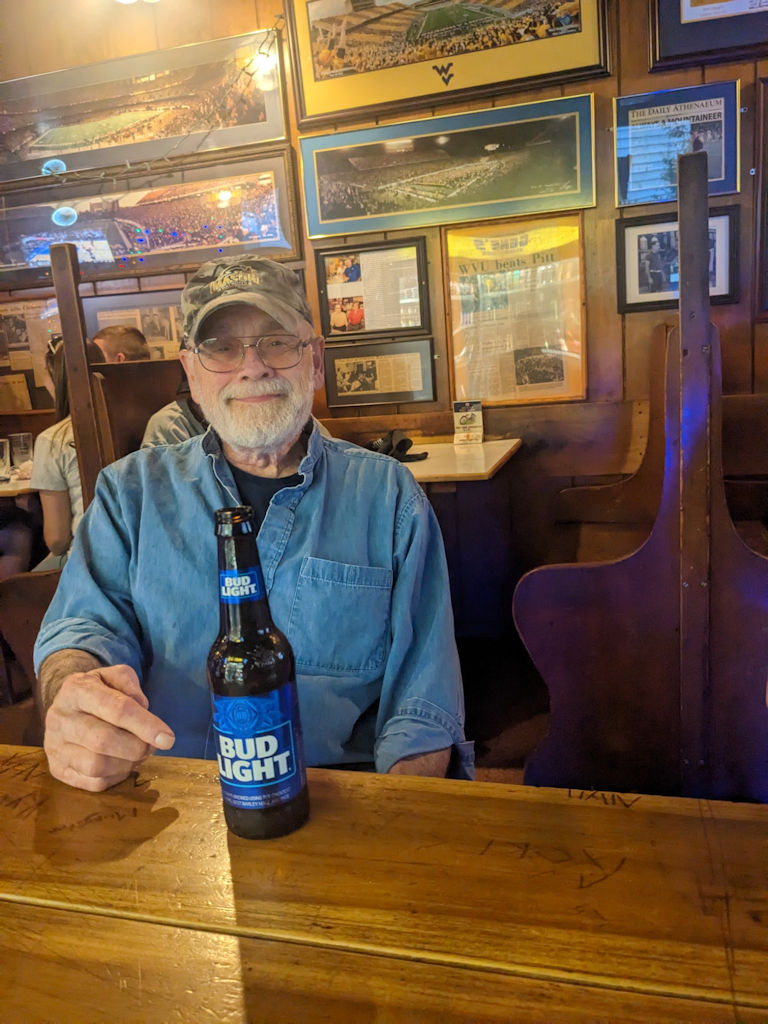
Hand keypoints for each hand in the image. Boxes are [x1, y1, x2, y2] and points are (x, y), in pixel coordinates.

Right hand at [43, 664, 174, 791]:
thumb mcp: (115, 676)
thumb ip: (130, 686)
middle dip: (137, 747)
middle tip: (152, 746)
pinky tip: (122, 763)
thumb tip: (142, 709)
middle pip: (104, 741)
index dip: (146, 725)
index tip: (168, 738)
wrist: (67, 706)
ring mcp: (54, 746)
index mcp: (76, 689)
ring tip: (137, 753)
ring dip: (127, 764)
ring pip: (96, 766)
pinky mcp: (56, 769)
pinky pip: (92, 782)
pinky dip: (115, 777)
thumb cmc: (98, 691)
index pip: (117, 709)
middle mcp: (59, 717)